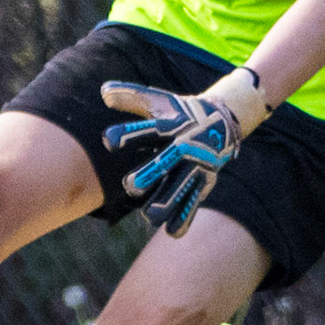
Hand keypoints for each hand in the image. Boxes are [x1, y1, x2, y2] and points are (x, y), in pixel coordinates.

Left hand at [100, 69, 268, 236]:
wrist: (220, 121)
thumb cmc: (178, 111)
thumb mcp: (157, 101)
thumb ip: (130, 97)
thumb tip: (104, 91)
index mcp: (170, 126)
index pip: (146, 130)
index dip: (127, 135)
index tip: (107, 141)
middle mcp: (183, 147)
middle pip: (165, 161)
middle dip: (149, 173)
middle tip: (130, 186)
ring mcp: (195, 166)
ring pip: (179, 186)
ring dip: (166, 201)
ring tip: (149, 216)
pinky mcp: (203, 182)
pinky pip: (193, 202)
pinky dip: (185, 217)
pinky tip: (172, 232)